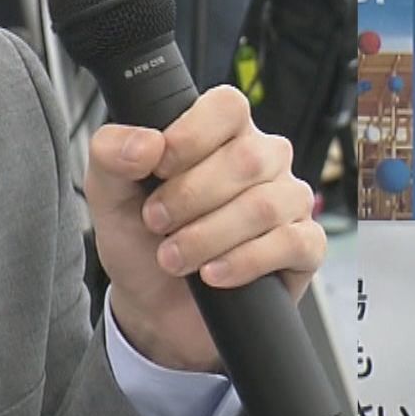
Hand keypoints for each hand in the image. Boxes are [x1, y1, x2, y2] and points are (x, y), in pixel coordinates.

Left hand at [85, 85, 324, 372]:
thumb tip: (146, 142)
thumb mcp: (109, 196)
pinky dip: (245, 262)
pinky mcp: (305, 245)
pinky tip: (213, 275)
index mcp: (221, 133)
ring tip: (173, 258)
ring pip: (265, 205)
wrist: (156, 309)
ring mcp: (289, 200)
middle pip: (247, 158)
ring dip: (209, 236)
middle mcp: (262, 159)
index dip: (192, 135)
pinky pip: (291, 243)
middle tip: (156, 223)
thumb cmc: (141, 241)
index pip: (228, 106)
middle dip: (191, 197)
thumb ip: (110, 154)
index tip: (158, 169)